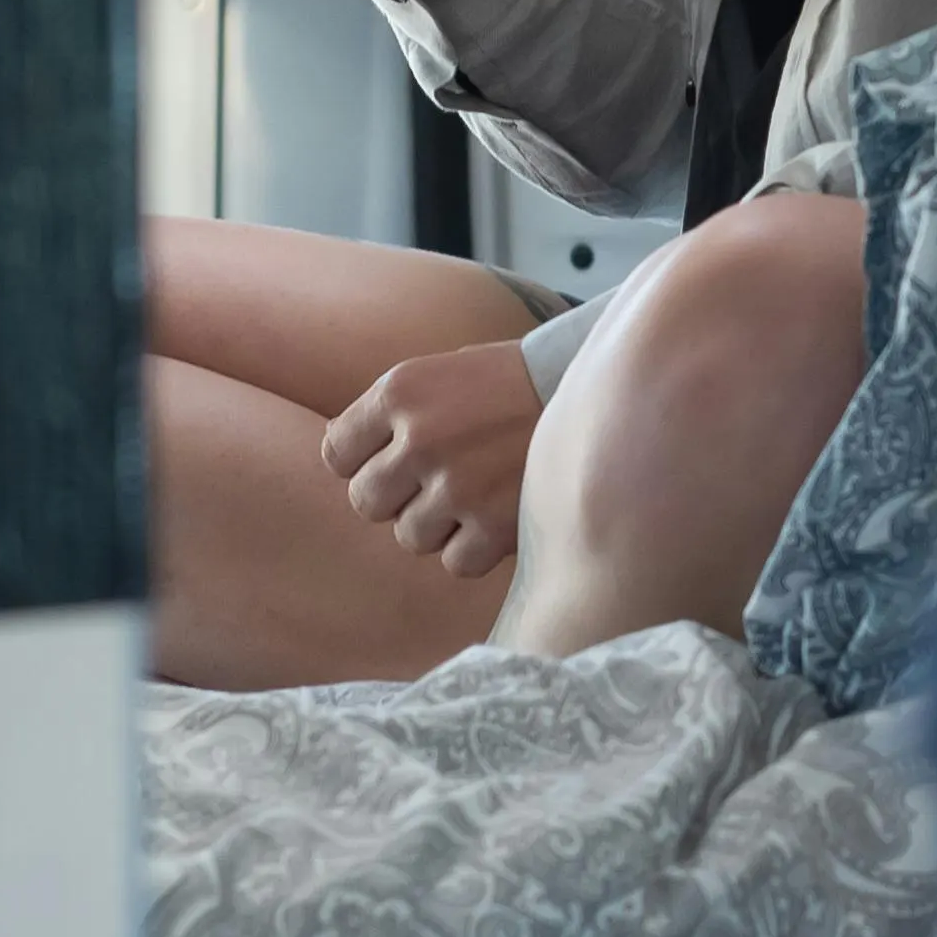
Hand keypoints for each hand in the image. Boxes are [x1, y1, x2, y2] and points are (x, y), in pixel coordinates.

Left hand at [324, 336, 543, 579]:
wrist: (600, 390)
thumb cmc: (510, 386)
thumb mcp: (439, 375)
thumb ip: (388, 415)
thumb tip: (341, 463)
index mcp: (400, 391)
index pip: (337, 454)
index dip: (366, 459)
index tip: (397, 455)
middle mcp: (421, 438)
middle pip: (366, 501)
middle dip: (397, 495)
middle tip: (439, 477)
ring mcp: (458, 486)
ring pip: (409, 536)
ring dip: (439, 522)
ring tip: (476, 492)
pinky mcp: (495, 526)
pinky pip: (455, 562)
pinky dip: (475, 547)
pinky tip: (499, 514)